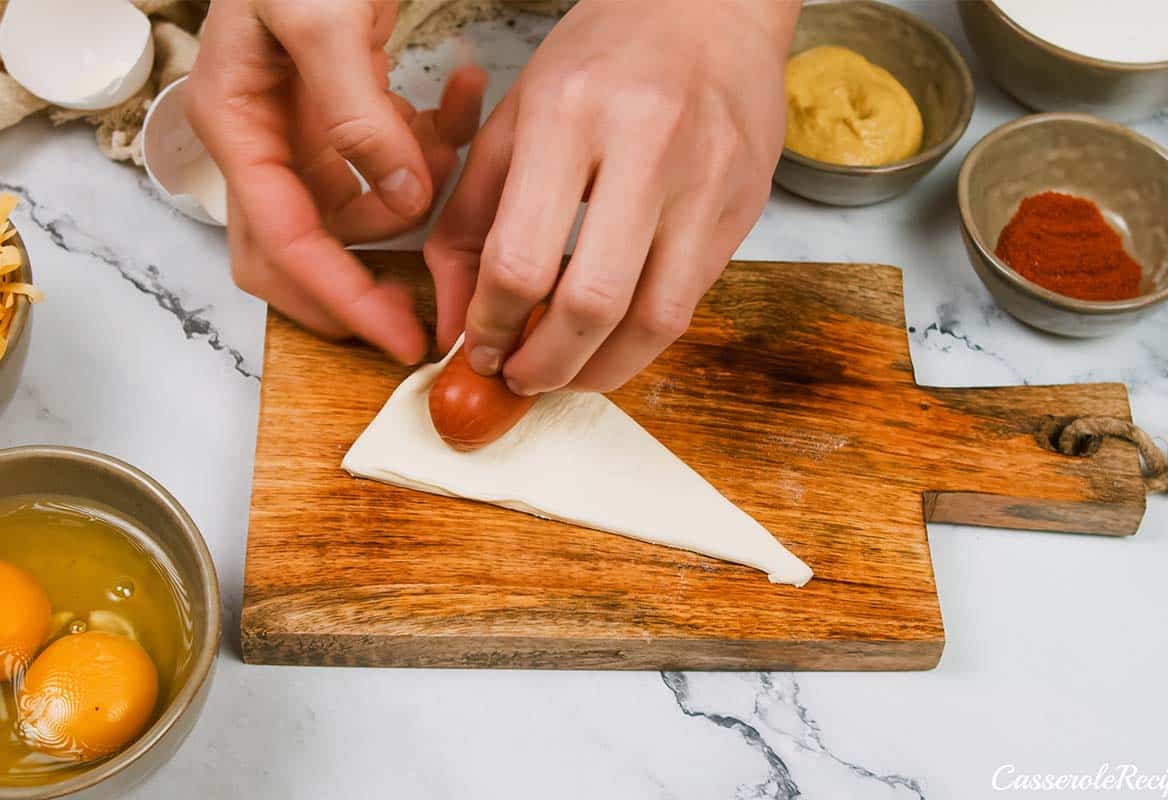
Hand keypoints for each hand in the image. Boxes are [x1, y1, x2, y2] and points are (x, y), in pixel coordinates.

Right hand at [187, 0, 484, 362]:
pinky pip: (394, 162)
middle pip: (298, 257)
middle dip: (362, 289)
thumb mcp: (317, 16)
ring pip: (363, 212)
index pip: (282, 245)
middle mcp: (265, 143)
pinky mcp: (347, 121)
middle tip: (427, 317)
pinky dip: (435, 142)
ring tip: (455, 124)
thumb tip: (404, 201)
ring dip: (420, 190)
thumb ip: (355, 113)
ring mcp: (306, 136)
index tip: (400, 339)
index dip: (341, 300)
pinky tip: (460, 93)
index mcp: (237, 127)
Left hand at [424, 0, 798, 392]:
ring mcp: (707, 180)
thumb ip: (471, 221)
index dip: (492, 326)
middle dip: (547, 366)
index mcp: (568, 116)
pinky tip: (613, 336)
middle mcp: (646, 147)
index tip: (480, 349)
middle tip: (522, 379)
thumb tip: (456, 322)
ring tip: (569, 373)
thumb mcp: (513, 118)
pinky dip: (644, 338)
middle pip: (593, 302)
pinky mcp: (743, 207)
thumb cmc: (602, 57)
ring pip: (656, 320)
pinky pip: (691, 300)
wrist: (710, 7)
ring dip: (603, 370)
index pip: (520, 258)